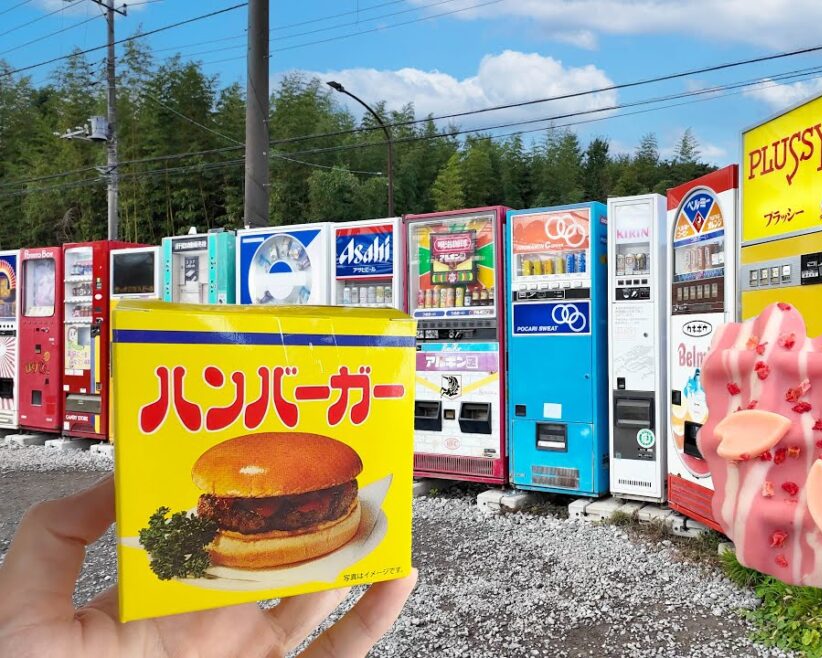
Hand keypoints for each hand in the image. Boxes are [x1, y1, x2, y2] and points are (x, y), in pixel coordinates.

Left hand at [0, 474, 416, 657]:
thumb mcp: (27, 609)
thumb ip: (54, 539)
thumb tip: (112, 483)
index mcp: (162, 602)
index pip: (212, 538)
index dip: (244, 500)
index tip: (267, 459)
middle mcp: (213, 626)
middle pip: (277, 563)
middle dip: (311, 520)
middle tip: (342, 476)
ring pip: (317, 601)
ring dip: (353, 558)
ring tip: (378, 514)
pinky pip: (338, 656)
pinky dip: (372, 619)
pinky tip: (395, 579)